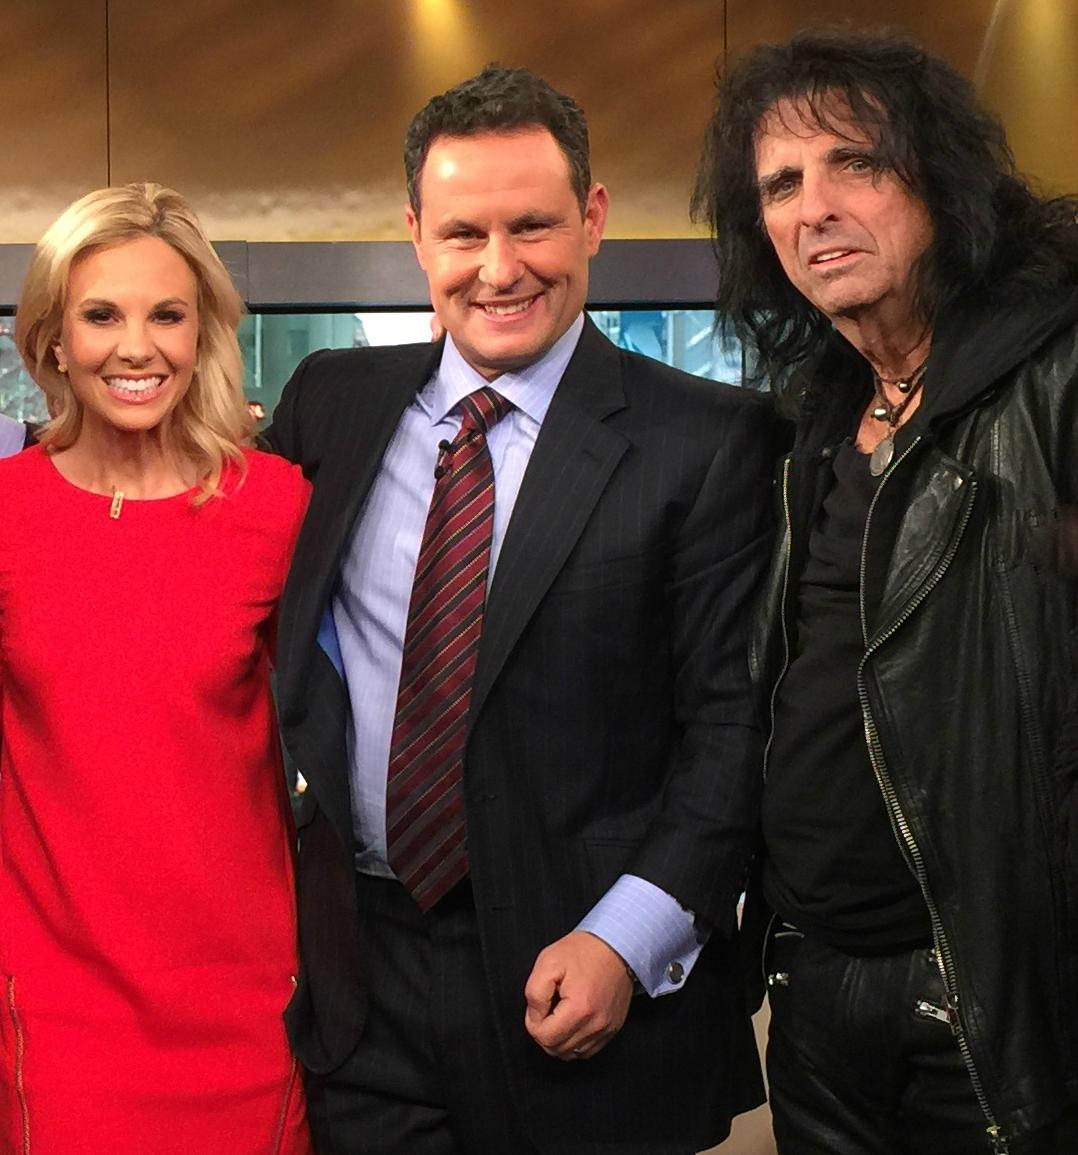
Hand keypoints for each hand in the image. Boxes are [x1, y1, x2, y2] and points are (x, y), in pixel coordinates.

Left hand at [523, 930, 632, 1060]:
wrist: (616, 944)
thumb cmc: (583, 950)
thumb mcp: (548, 962)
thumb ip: (534, 994)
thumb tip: (535, 1017)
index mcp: (580, 1008)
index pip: (545, 1038)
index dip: (533, 1023)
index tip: (539, 1005)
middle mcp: (597, 1024)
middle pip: (557, 1050)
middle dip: (545, 1032)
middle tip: (547, 1008)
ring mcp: (607, 1029)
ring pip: (572, 1054)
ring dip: (560, 1039)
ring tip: (560, 1013)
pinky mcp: (614, 1028)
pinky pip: (587, 1050)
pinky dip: (575, 1041)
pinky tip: (572, 1021)